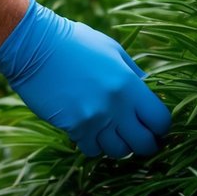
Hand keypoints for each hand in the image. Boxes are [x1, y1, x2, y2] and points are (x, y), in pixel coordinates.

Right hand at [0, 0, 171, 157]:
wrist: (35, 47)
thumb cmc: (76, 43)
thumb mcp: (113, 51)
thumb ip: (133, 74)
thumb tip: (150, 92)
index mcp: (130, 84)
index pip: (160, 120)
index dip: (161, 127)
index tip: (156, 126)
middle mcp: (117, 106)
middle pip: (144, 143)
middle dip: (146, 144)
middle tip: (141, 139)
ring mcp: (95, 120)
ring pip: (119, 152)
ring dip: (119, 145)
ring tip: (114, 132)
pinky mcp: (74, 128)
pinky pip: (92, 150)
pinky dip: (95, 145)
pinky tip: (92, 131)